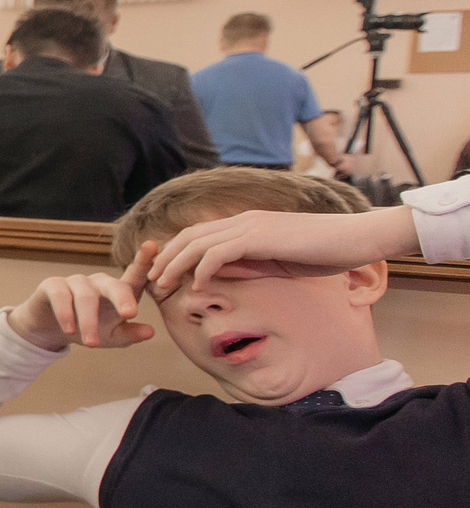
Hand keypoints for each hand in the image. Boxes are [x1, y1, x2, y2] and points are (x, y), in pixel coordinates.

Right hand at [6, 246, 158, 350]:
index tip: (153, 245)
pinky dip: (66, 314)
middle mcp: (99, 282)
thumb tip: (151, 332)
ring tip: (91, 344)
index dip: (144, 261)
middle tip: (129, 314)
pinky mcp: (53, 285)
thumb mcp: (113, 336)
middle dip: (122, 298)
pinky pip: (61, 296)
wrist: (52, 329)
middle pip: (114, 285)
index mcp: (118, 291)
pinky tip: (69, 331)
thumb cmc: (89, 329)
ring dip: (89, 321)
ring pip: (86, 297)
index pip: (135, 275)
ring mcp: (76, 281)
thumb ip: (131, 334)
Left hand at [146, 204, 418, 292]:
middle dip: (166, 258)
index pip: (200, 235)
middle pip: (190, 236)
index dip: (176, 253)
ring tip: (162, 285)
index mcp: (247, 224)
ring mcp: (251, 226)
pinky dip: (202, 269)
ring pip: (198, 243)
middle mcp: (244, 221)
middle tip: (150, 281)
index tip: (162, 274)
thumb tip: (222, 275)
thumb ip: (250, 263)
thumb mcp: (279, 260)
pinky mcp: (260, 237)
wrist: (358, 239)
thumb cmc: (325, 252)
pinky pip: (219, 252)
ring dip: (175, 264)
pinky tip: (194, 286)